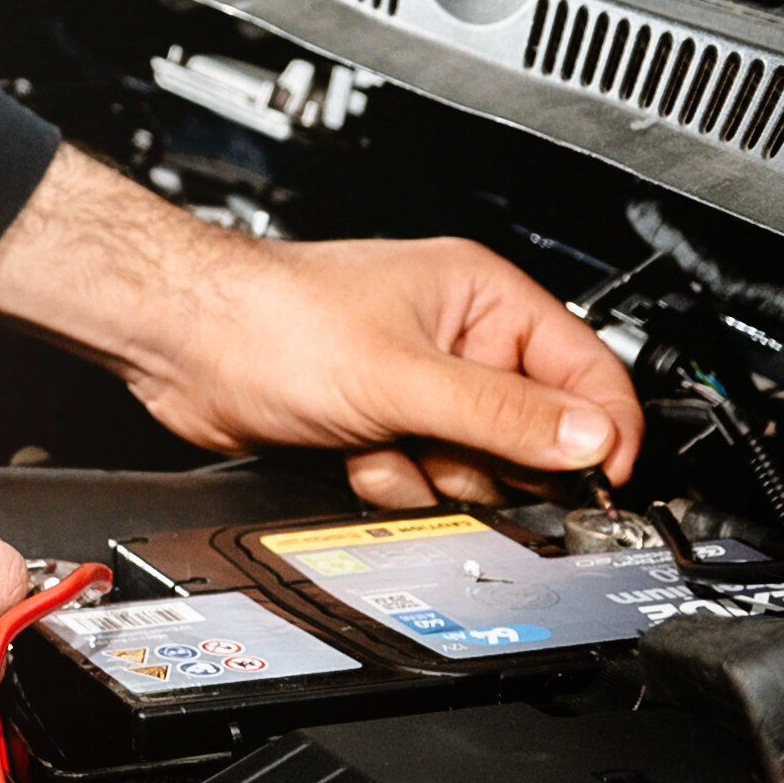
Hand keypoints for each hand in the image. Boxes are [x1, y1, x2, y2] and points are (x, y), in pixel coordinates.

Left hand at [0, 145, 640, 510]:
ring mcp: (419, 387)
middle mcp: (460, 341)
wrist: (183, 344)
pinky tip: (356, 455)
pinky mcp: (383, 426)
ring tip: (391, 445)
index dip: (600, 430)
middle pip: (532, 433)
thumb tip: (589, 439)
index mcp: (484, 299)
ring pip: (475, 468)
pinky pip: (423, 481)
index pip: (586, 371)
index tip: (600, 483)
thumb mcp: (405, 377)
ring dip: (435, 475)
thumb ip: (502, 415)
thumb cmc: (273, 320)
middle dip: (493, 460)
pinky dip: (392, 483)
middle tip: (458, 457)